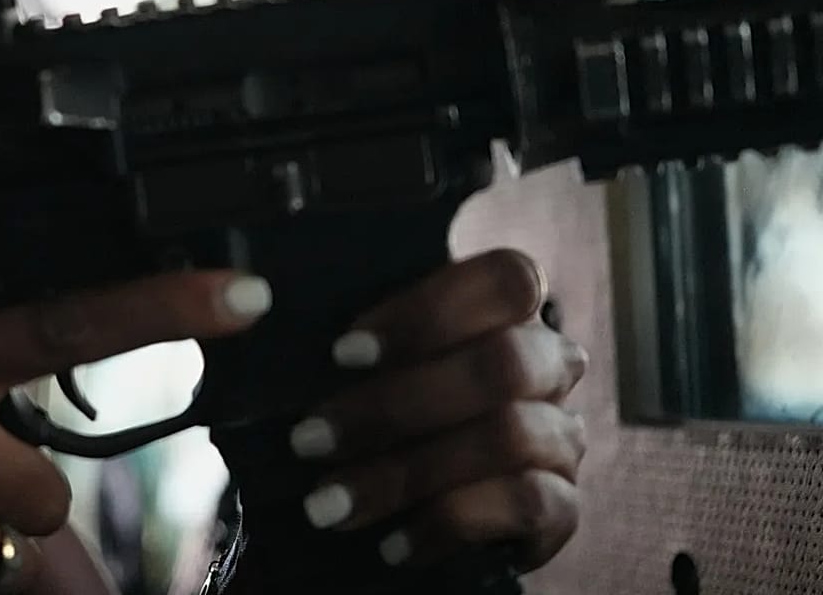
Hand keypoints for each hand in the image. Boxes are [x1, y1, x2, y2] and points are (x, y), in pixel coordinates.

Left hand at [288, 250, 585, 573]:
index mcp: (506, 313)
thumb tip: (259, 305)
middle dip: (395, 404)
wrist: (411, 513)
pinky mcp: (563, 507)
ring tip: (327, 502)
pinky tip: (392, 543)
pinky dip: (449, 521)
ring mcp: (562, 435)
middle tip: (310, 438)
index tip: (343, 353)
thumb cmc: (379, 420)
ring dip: (404, 472)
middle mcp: (549, 364)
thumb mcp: (360, 369)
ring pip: (510, 434)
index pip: (508, 279)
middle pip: (505, 361)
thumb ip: (348, 339)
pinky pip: (526, 503)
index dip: (429, 311)